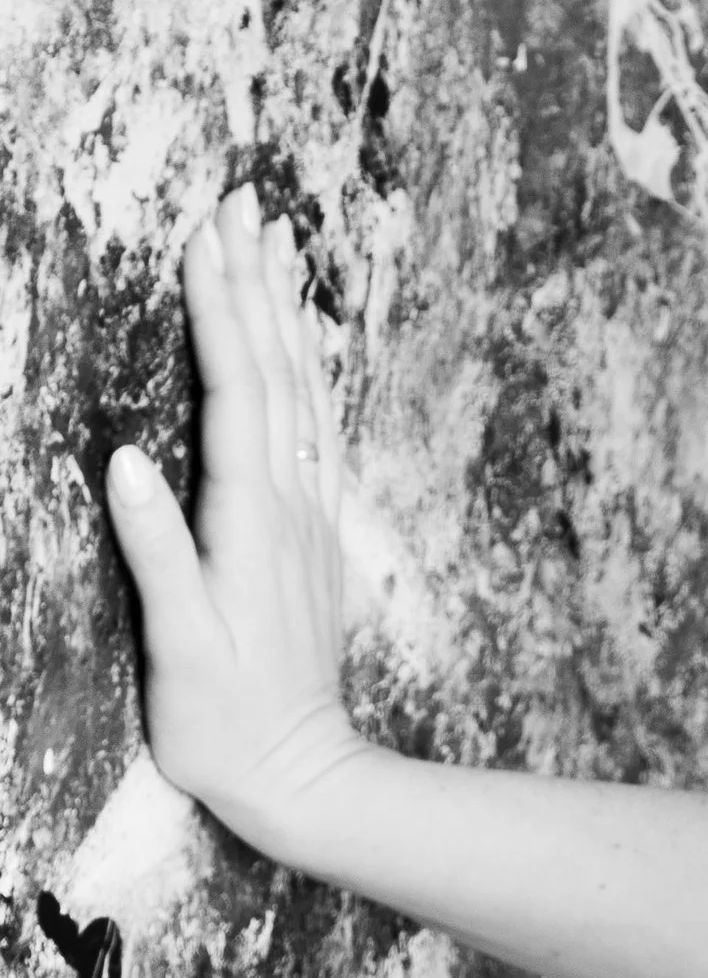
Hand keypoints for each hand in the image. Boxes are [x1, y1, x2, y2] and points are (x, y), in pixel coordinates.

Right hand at [105, 186, 370, 859]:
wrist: (305, 779)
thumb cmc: (227, 724)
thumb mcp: (178, 644)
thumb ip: (155, 551)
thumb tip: (121, 462)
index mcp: (249, 521)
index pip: (235, 391)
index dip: (218, 308)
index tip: (206, 233)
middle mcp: (289, 507)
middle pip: (276, 372)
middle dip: (254, 282)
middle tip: (243, 199)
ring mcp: (309, 521)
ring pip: (305, 393)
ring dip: (288, 313)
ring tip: (279, 242)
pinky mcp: (314, 541)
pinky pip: (317, 432)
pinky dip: (308, 374)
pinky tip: (305, 346)